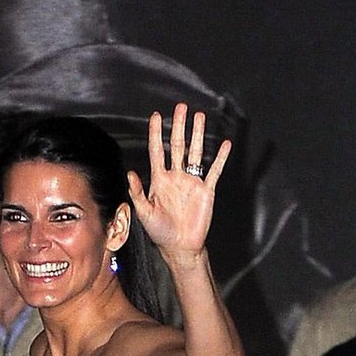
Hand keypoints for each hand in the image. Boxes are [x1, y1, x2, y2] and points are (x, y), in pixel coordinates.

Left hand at [127, 103, 231, 263]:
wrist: (180, 247)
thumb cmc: (160, 233)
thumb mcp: (144, 213)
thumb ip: (137, 193)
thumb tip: (130, 174)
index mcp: (160, 180)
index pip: (157, 151)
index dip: (156, 133)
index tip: (155, 117)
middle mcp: (176, 177)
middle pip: (178, 146)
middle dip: (179, 126)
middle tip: (181, 107)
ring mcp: (191, 182)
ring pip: (195, 153)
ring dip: (198, 135)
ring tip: (200, 117)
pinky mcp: (206, 191)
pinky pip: (214, 171)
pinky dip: (220, 158)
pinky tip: (225, 144)